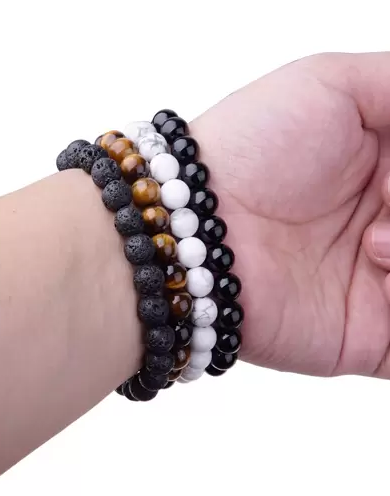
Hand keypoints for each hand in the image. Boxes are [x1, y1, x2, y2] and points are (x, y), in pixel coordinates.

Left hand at [191, 52, 389, 376]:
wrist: (195, 229)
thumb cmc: (252, 149)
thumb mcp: (331, 85)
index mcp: (387, 174)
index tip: (387, 177)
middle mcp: (386, 230)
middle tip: (377, 214)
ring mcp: (380, 287)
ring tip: (374, 249)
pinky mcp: (368, 339)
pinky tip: (383, 285)